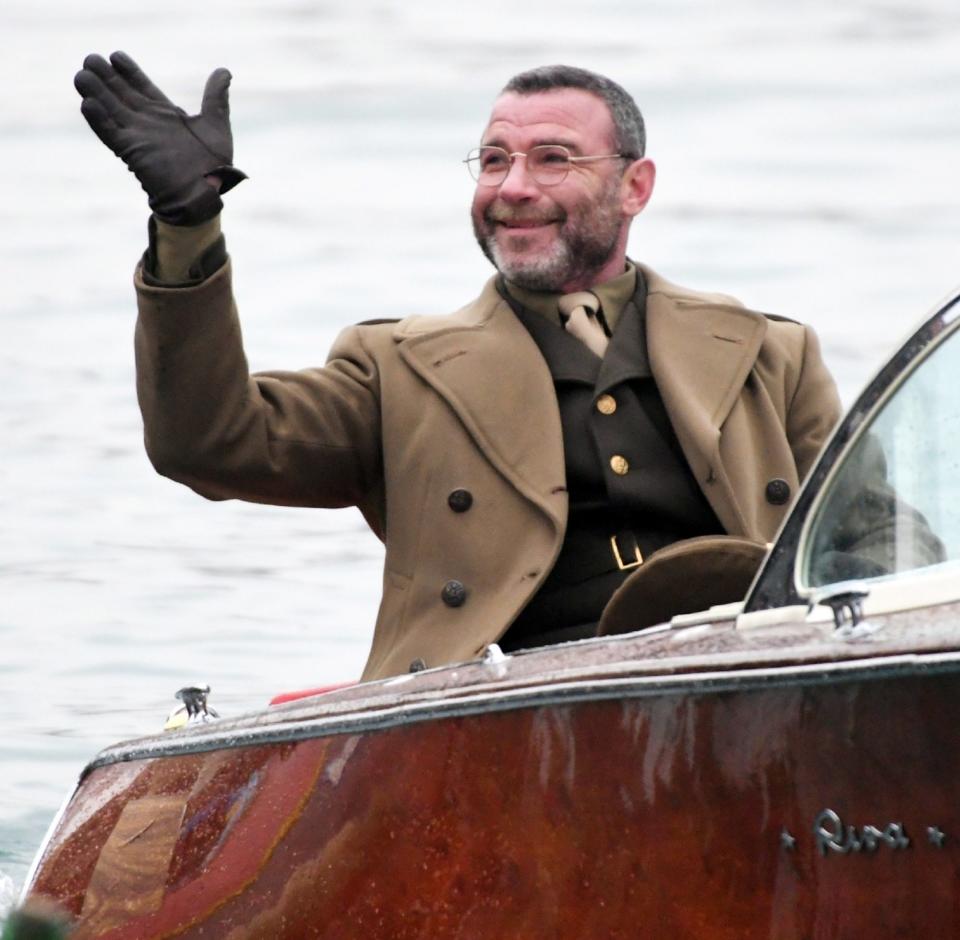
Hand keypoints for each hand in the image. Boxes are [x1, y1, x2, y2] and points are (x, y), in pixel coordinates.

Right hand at [74, 51, 246, 224]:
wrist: (206, 194)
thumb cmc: (214, 166)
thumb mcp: (216, 125)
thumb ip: (215, 98)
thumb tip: (224, 71)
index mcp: (166, 114)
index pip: (142, 86)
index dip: (129, 72)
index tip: (115, 55)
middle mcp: (148, 123)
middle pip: (121, 94)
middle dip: (106, 77)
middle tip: (90, 58)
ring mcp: (138, 137)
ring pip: (111, 110)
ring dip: (96, 93)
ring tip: (81, 76)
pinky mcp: (132, 152)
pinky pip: (111, 134)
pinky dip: (99, 120)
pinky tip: (87, 104)